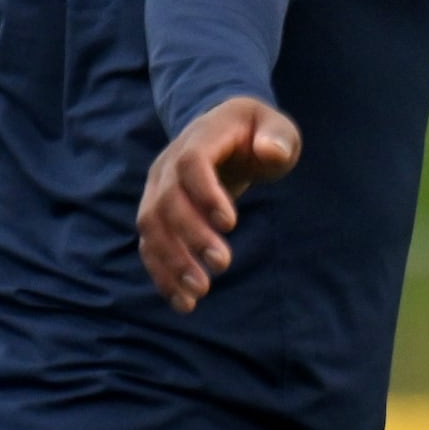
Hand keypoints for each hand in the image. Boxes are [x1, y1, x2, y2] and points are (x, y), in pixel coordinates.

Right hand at [137, 97, 302, 311]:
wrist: (226, 131)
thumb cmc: (258, 132)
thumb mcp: (277, 127)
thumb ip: (278, 138)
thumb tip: (270, 152)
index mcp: (200, 137)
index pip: (192, 163)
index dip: (206, 193)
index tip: (231, 224)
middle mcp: (169, 162)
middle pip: (168, 200)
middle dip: (192, 235)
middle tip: (223, 264)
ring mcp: (157, 188)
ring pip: (152, 226)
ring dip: (171, 261)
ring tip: (198, 292)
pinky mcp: (156, 213)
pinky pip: (150, 244)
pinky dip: (162, 273)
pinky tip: (183, 301)